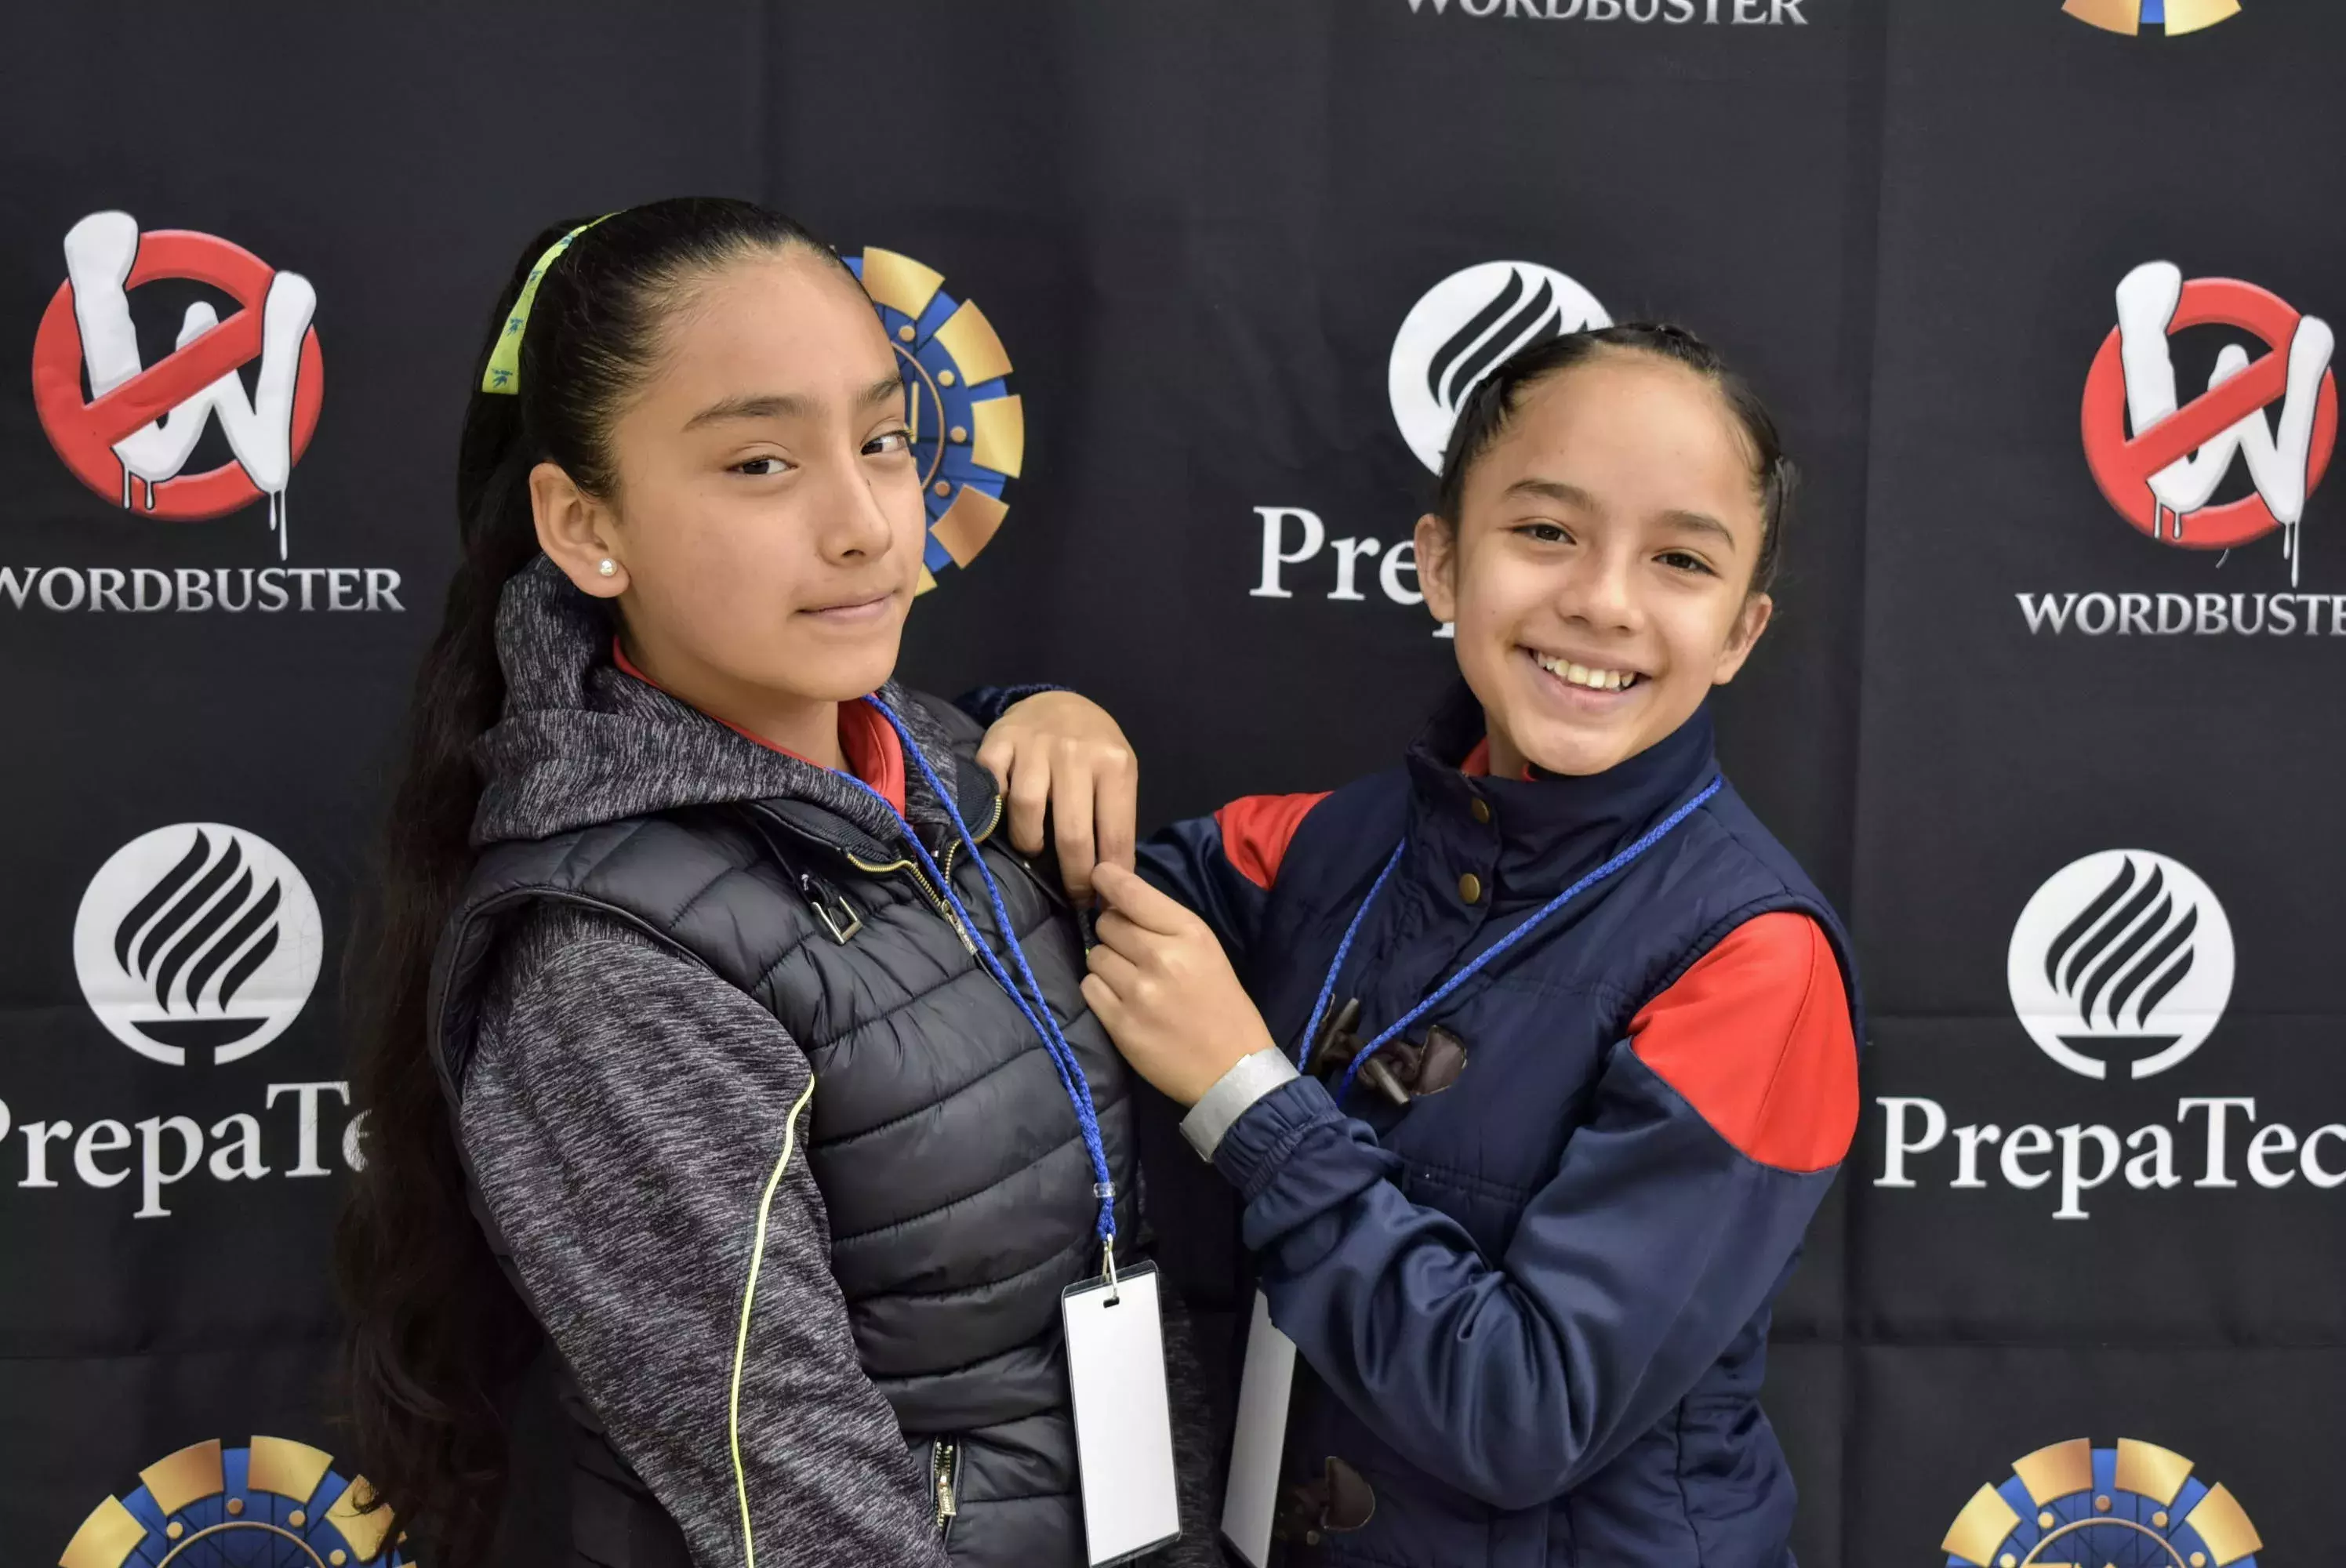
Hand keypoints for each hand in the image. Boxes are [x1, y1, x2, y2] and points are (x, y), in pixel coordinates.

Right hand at [977, 691, 1137, 902]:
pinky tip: (1004, 816)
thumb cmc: (1094, 747)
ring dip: (1029, 841)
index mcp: (1113, 764)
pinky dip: (995, 807)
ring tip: (1034, 849)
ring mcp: (1034, 745)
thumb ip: (1116, 818)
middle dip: (1073, 875)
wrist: (1058, 701)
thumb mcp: (1119, 772)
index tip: (1100, 899)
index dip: (1107, 876)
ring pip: (1026, 809)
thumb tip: (1113, 878)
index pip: (1113, 835)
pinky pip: (992, 786)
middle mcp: (1074, 753)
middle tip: (1073, 894)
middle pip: (1072, 832)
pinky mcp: (999, 742)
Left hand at [1081, 863, 1276, 1105]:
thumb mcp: (1207, 950)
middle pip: (1107, 923)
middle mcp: (1161, 957)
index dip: (1107, 878)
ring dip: (1106, 964)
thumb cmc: (1222, 1004)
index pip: (1131, 892)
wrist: (1232, 1068)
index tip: (1099, 874)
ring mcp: (1138, 992)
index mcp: (1189, 934)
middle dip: (1114, 932)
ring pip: (1095, 955)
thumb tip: (1117, 899)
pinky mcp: (1120, 1023)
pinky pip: (1089, 987)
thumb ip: (1165, 923)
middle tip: (1133, 952)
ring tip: (1130, 980)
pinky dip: (1100, 990)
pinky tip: (1121, 1000)